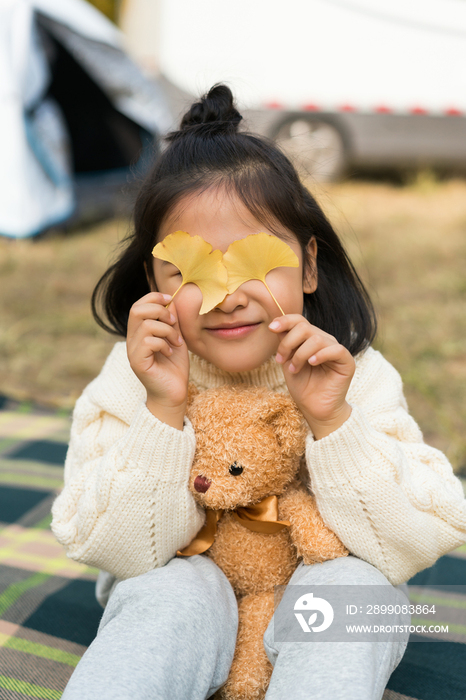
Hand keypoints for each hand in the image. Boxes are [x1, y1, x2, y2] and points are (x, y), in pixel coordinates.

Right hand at [127, 292, 188, 427]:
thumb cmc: (174, 368)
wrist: (174, 394)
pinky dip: (164, 344)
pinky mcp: (137, 362)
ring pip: (147, 325)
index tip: (171, 300)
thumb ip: (172, 321)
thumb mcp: (176, 338)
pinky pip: (149, 342)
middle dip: (160, 311)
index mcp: (139, 332)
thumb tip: (171, 300)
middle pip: (136, 309)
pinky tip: (169, 353)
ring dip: (168, 331)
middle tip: (174, 323)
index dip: (153, 297)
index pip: (138, 305)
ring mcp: (133, 351)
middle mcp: (132, 340)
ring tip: (176, 343)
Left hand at [268, 315, 354, 438]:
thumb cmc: (302, 386)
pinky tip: (311, 363)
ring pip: (317, 339)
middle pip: (305, 327)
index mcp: (311, 339)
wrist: (314, 409)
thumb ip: (285, 344)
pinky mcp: (347, 362)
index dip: (285, 321)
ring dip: (300, 354)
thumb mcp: (288, 362)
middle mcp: (325, 341)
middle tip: (281, 360)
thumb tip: (276, 325)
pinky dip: (320, 355)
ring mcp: (336, 350)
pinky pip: (335, 349)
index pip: (300, 320)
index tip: (272, 328)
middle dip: (288, 343)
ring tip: (294, 369)